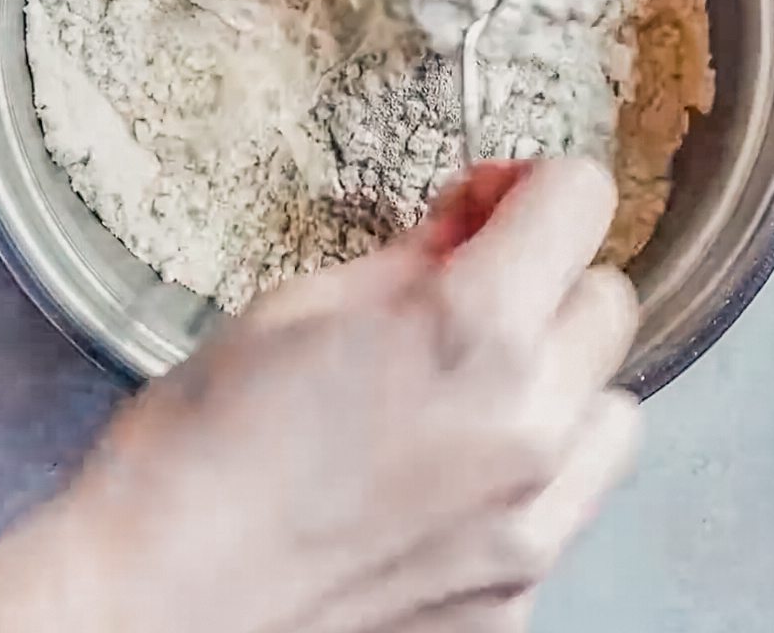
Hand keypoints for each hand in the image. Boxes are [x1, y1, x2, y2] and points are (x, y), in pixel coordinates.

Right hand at [0, 159, 638, 632]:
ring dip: (562, 377)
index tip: (495, 201)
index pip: (581, 199)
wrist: (159, 597)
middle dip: (550, 278)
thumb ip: (419, 254)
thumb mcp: (303, 303)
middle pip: (610, 302)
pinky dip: (532, 468)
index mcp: (473, 331)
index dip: (535, 182)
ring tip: (477, 387)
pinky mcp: (520, 595)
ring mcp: (533, 525)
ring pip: (614, 408)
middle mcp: (531, 428)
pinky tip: (450, 473)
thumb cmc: (207, 440)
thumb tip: (479, 216)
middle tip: (475, 290)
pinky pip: (568, 499)